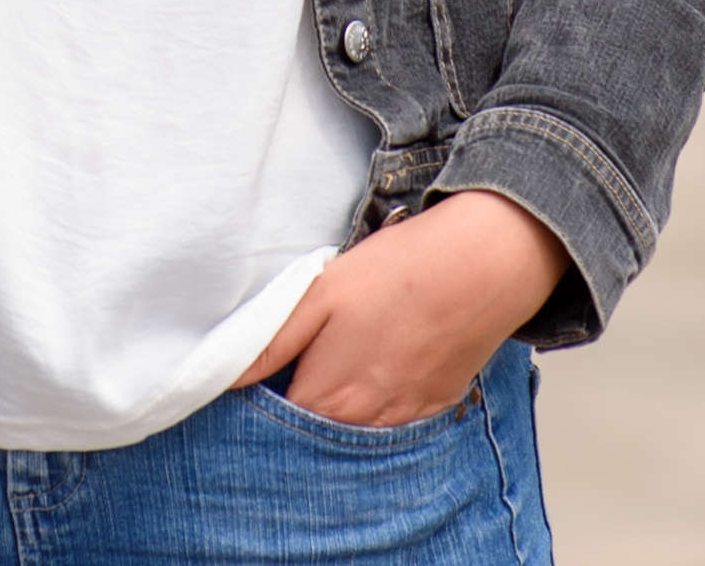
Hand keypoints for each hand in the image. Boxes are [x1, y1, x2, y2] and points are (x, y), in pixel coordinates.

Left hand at [231, 193, 566, 426]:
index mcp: (326, 398)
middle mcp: (364, 424)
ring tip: (336, 366)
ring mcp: (404, 420)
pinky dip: (376, 408)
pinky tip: (377, 369)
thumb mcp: (318, 294)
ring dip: (337, 414)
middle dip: (296, 417)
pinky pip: (394, 425)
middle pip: (314, 438)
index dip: (257, 409)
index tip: (250, 388)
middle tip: (294, 370)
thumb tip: (220, 381)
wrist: (484, 265)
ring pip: (354, 435)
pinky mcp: (435, 407)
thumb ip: (267, 344)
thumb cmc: (398, 273)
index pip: (275, 427)